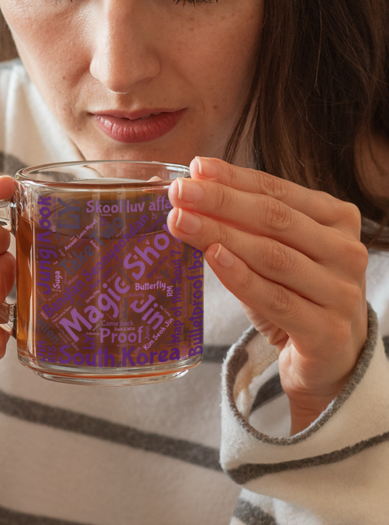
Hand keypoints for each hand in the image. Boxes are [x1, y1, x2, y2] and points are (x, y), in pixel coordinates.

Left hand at [167, 157, 368, 433]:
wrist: (330, 357)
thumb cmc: (296, 293)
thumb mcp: (273, 251)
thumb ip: (243, 223)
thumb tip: (190, 194)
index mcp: (336, 220)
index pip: (277, 191)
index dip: (234, 178)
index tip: (195, 167)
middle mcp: (345, 251)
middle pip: (273, 219)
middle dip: (220, 201)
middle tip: (179, 192)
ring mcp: (340, 293)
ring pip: (272, 256)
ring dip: (220, 234)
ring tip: (181, 221)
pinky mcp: (326, 331)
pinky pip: (275, 299)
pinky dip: (241, 276)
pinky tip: (212, 256)